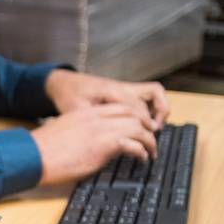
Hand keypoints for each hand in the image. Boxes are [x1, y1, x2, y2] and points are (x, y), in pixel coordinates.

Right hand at [32, 102, 159, 185]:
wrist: (34, 155)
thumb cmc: (43, 150)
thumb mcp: (65, 133)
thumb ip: (82, 133)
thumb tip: (91, 145)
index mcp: (86, 113)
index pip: (119, 108)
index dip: (134, 116)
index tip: (139, 127)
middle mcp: (96, 117)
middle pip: (132, 114)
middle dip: (146, 125)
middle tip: (150, 137)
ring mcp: (101, 129)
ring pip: (138, 127)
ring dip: (149, 140)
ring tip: (151, 151)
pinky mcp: (104, 144)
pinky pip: (133, 144)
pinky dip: (142, 151)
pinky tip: (142, 158)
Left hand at [45, 68, 169, 128]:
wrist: (64, 83)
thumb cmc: (68, 96)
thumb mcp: (76, 112)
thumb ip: (95, 122)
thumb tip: (113, 137)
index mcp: (111, 91)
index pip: (138, 107)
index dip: (145, 125)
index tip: (147, 140)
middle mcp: (122, 86)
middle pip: (154, 94)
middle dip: (159, 115)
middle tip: (154, 134)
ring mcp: (125, 87)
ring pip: (154, 91)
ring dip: (159, 108)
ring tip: (155, 127)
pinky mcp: (125, 91)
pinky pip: (147, 95)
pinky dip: (152, 106)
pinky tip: (145, 122)